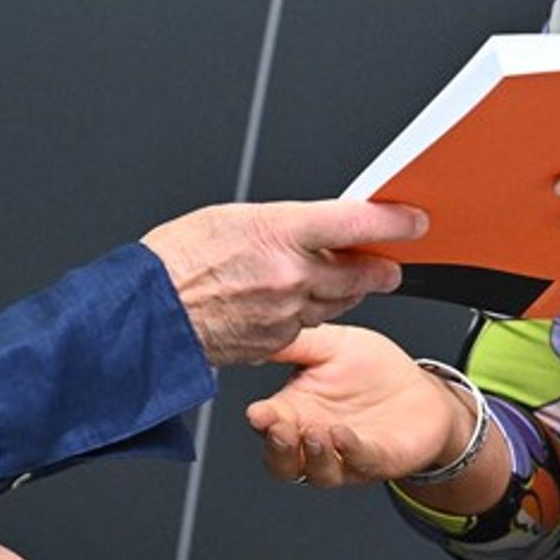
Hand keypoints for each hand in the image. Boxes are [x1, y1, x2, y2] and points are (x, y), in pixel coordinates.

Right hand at [142, 199, 426, 365]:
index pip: (356, 221)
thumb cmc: (175, 260)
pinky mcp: (275, 340)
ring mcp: (285, 311)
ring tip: (350, 282)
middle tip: (388, 263)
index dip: (392, 220)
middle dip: (378, 268)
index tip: (412, 220)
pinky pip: (307, 325)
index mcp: (281, 232)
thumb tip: (307, 231)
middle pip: (358, 272)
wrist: (147, 313)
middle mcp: (291, 274)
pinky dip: (309, 313)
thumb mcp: (231, 218)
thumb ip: (279, 226)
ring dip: (347, 292)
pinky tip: (299, 303)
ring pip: (336, 303)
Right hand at [244, 325, 474, 488]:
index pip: (268, 424)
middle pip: (283, 461)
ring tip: (313, 432)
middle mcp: (315, 439)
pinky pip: (360, 462)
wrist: (419, 388)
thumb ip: (296, 344)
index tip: (257, 412)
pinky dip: (350, 452)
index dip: (261, 421)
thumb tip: (261, 336)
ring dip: (313, 457)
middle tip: (278, 428)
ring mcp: (345, 457)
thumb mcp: (331, 344)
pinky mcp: (378, 461)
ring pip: (318, 473)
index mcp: (296, 410)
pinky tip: (343, 434)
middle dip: (278, 448)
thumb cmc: (372, 368)